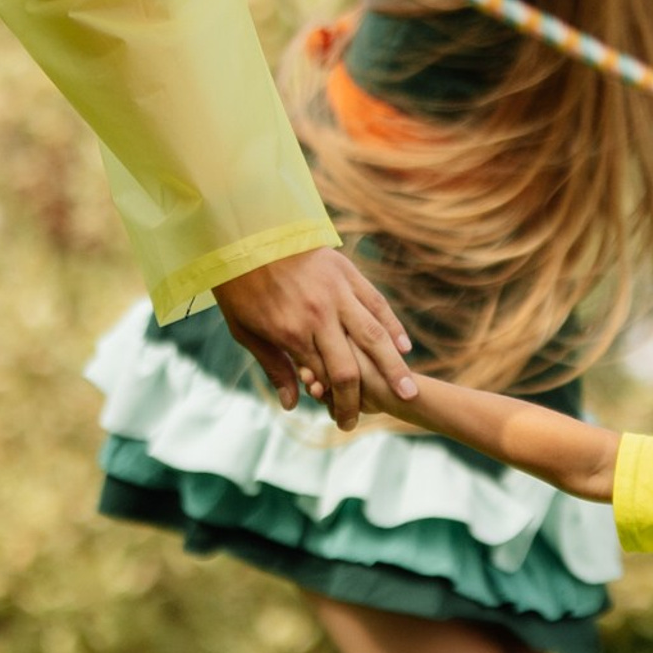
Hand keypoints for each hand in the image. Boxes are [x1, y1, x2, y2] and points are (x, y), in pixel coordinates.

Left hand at [213, 246, 415, 428]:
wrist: (245, 233)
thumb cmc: (241, 286)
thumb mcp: (245, 331)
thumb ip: (274, 367)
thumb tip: (293, 405)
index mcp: (291, 333)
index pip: (323, 380)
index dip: (337, 402)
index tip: (345, 419)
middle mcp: (319, 316)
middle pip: (352, 367)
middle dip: (368, 397)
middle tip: (385, 416)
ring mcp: (337, 293)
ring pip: (373, 335)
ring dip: (394, 367)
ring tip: (411, 391)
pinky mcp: (347, 273)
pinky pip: (376, 303)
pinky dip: (392, 326)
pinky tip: (404, 347)